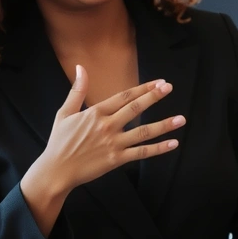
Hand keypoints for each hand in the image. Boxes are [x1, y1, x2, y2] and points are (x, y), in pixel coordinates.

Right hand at [25, 67, 184, 195]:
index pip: (124, 96)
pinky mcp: (116, 159)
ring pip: (143, 132)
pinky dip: (159, 149)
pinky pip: (142, 153)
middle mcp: (107, 125)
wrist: (56, 170)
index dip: (143, 88)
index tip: (158, 82)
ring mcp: (113, 143)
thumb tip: (79, 67)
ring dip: (164, 125)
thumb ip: (77, 90)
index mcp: (95, 112)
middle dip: (154, 97)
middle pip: (135, 108)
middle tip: (169, 88)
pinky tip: (173, 143)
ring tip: (181, 119)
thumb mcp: (64, 113)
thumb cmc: (59, 141)